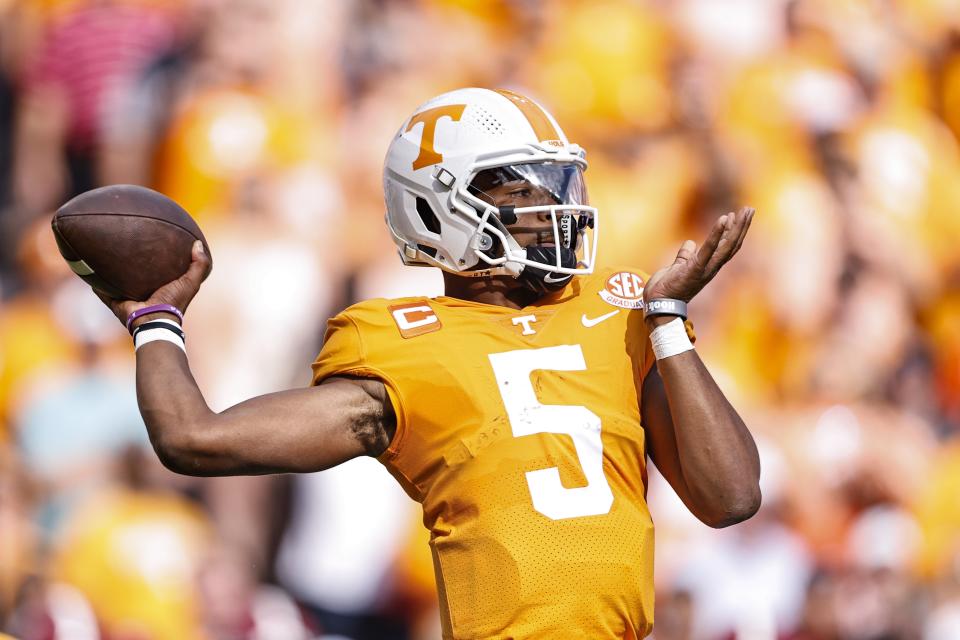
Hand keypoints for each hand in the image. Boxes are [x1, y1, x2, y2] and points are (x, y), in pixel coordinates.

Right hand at [95, 240, 211, 329]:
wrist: (154, 321)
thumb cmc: (173, 302)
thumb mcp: (191, 282)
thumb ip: (199, 264)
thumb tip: (198, 243)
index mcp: (160, 288)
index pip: (156, 270)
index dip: (154, 257)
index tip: (151, 242)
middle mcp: (143, 292)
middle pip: (133, 274)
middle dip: (127, 262)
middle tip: (121, 244)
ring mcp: (128, 298)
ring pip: (115, 281)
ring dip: (108, 271)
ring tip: (101, 253)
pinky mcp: (115, 302)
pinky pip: (101, 291)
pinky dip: (94, 283)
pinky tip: (87, 270)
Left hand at [643, 207, 753, 305]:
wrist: (658, 304)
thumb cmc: (667, 287)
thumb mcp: (677, 267)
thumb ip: (685, 255)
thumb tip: (690, 243)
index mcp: (708, 266)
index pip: (725, 247)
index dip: (733, 231)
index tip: (736, 215)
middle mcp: (711, 268)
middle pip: (732, 245)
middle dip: (742, 226)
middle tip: (750, 208)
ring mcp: (705, 269)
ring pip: (727, 245)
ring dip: (737, 227)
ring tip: (744, 211)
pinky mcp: (695, 269)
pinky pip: (709, 249)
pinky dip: (717, 233)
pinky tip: (724, 218)